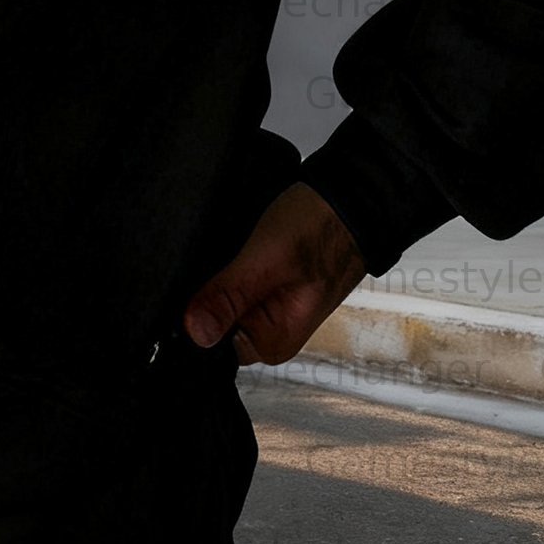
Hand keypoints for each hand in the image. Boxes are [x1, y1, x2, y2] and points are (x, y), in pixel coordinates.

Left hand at [180, 181, 366, 366]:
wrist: (348, 200)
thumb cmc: (319, 229)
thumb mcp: (266, 260)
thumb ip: (229, 297)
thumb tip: (196, 333)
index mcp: (273, 341)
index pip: (208, 343)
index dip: (195, 313)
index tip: (204, 282)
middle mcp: (270, 333)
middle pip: (211, 320)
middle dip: (206, 290)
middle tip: (226, 258)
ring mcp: (267, 310)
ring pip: (218, 300)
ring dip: (215, 275)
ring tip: (235, 248)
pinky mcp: (265, 289)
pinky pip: (231, 286)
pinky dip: (226, 266)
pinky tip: (236, 247)